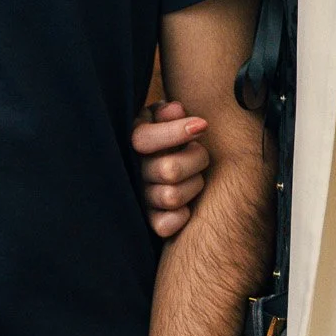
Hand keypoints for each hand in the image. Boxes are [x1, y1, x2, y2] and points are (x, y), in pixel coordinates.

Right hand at [132, 100, 209, 238]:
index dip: (175, 132)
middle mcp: (132, 170)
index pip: (144, 139)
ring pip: (172, 197)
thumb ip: (168, 114)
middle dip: (196, 160)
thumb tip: (176, 110)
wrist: (162, 163)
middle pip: (168, 170)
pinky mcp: (148, 221)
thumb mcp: (164, 118)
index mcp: (132, 140)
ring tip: (196, 177)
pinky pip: (164, 225)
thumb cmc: (167, 136)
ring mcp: (140, 196)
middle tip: (202, 154)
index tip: (202, 125)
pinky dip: (181, 216)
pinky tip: (187, 205)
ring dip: (194, 186)